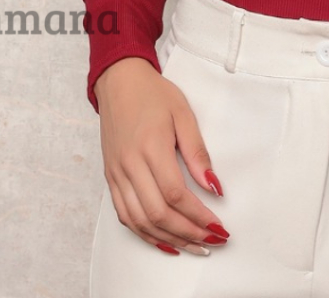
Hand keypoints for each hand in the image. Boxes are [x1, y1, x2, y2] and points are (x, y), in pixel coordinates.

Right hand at [94, 56, 228, 254]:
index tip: (218, 226)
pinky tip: (164, 240)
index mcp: (150, 147)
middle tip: (212, 241)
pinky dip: (144, 233)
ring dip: (168, 239)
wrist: (118, 81)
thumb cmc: (154, 94)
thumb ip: (197, 152)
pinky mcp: (110, 178)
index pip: (175, 194)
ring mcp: (117, 173)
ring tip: (194, 247)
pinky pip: (124, 215)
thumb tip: (214, 186)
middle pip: (158, 213)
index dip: (198, 216)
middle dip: (188, 233)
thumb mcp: (183, 113)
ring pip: (139, 220)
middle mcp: (130, 165)